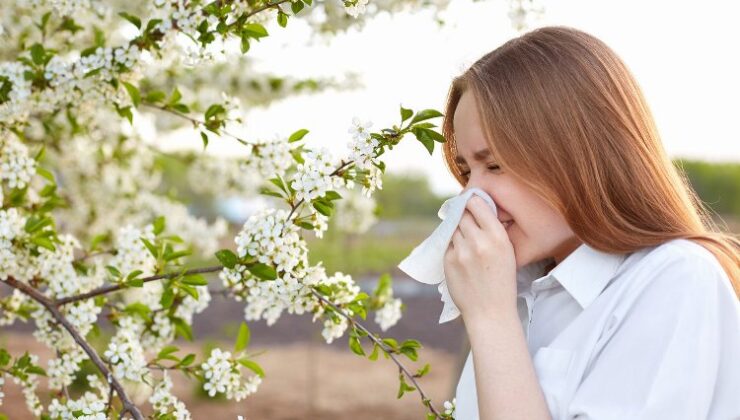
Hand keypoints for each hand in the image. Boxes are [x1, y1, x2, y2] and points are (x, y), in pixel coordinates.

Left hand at [443, 195, 517, 322]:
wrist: (490, 312)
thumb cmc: (501, 282)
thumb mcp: (508, 252)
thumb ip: (493, 231)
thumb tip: (477, 210)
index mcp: (498, 237)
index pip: (477, 204)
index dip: (472, 201)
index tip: (470, 202)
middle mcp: (479, 241)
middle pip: (463, 215)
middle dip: (464, 216)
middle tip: (467, 222)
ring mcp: (461, 251)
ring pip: (453, 229)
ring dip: (457, 231)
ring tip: (466, 243)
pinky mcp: (449, 261)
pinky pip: (447, 244)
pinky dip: (452, 246)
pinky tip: (462, 257)